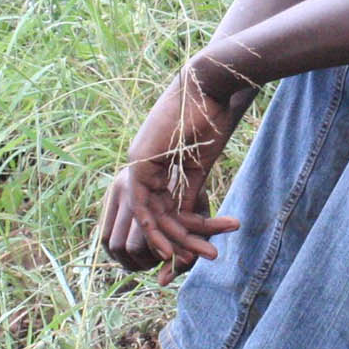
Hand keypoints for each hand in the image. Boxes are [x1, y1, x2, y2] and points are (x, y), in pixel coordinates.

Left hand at [97, 68, 242, 277]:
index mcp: (155, 162)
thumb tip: (187, 220)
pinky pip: (143, 205)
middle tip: (196, 260)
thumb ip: (189, 191)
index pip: (163, 205)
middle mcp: (140, 164)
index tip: (197, 249)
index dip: (178, 230)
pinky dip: (154, 228)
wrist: (210, 87)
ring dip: (170, 239)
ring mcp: (136, 163)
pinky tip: (168, 248)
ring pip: (149, 214)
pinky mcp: (139, 163)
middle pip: (154, 213)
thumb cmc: (212, 117)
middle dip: (175, 241)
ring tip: (191, 259)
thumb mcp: (199, 164)